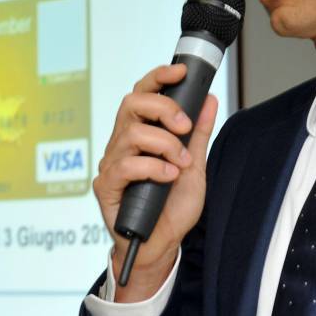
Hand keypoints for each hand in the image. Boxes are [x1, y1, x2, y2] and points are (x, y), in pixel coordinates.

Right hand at [93, 63, 217, 301]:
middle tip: (184, 127)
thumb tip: (209, 99)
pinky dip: (153, 167)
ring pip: (132, 133)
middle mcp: (122, 143)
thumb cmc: (173, 206)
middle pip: (132, 103)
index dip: (158, 77)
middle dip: (164, 108)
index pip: (142, 93)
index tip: (180, 71)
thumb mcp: (194, 165)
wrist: (163, 244)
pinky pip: (126, 165)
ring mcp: (112, 163)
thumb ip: (198, 133)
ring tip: (180, 164)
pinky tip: (168, 177)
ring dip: (165, 145)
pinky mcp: (106, 186)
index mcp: (141, 133)